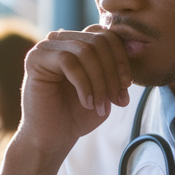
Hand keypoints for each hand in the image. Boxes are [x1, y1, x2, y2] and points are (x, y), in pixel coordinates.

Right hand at [14, 25, 131, 158]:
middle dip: (112, 72)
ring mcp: (45, 47)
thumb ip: (118, 68)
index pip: (107, 34)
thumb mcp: (106, 90)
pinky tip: (86, 103)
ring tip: (100, 106)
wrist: (52, 139)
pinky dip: (84, 85)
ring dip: (100, 82)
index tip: (126, 86)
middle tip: (116, 99)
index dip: (122, 59)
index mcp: (77, 42)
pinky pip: (69, 62)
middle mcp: (60, 39)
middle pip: (99, 41)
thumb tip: (138, 48)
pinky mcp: (35, 59)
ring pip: (85, 51)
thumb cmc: (77, 115)